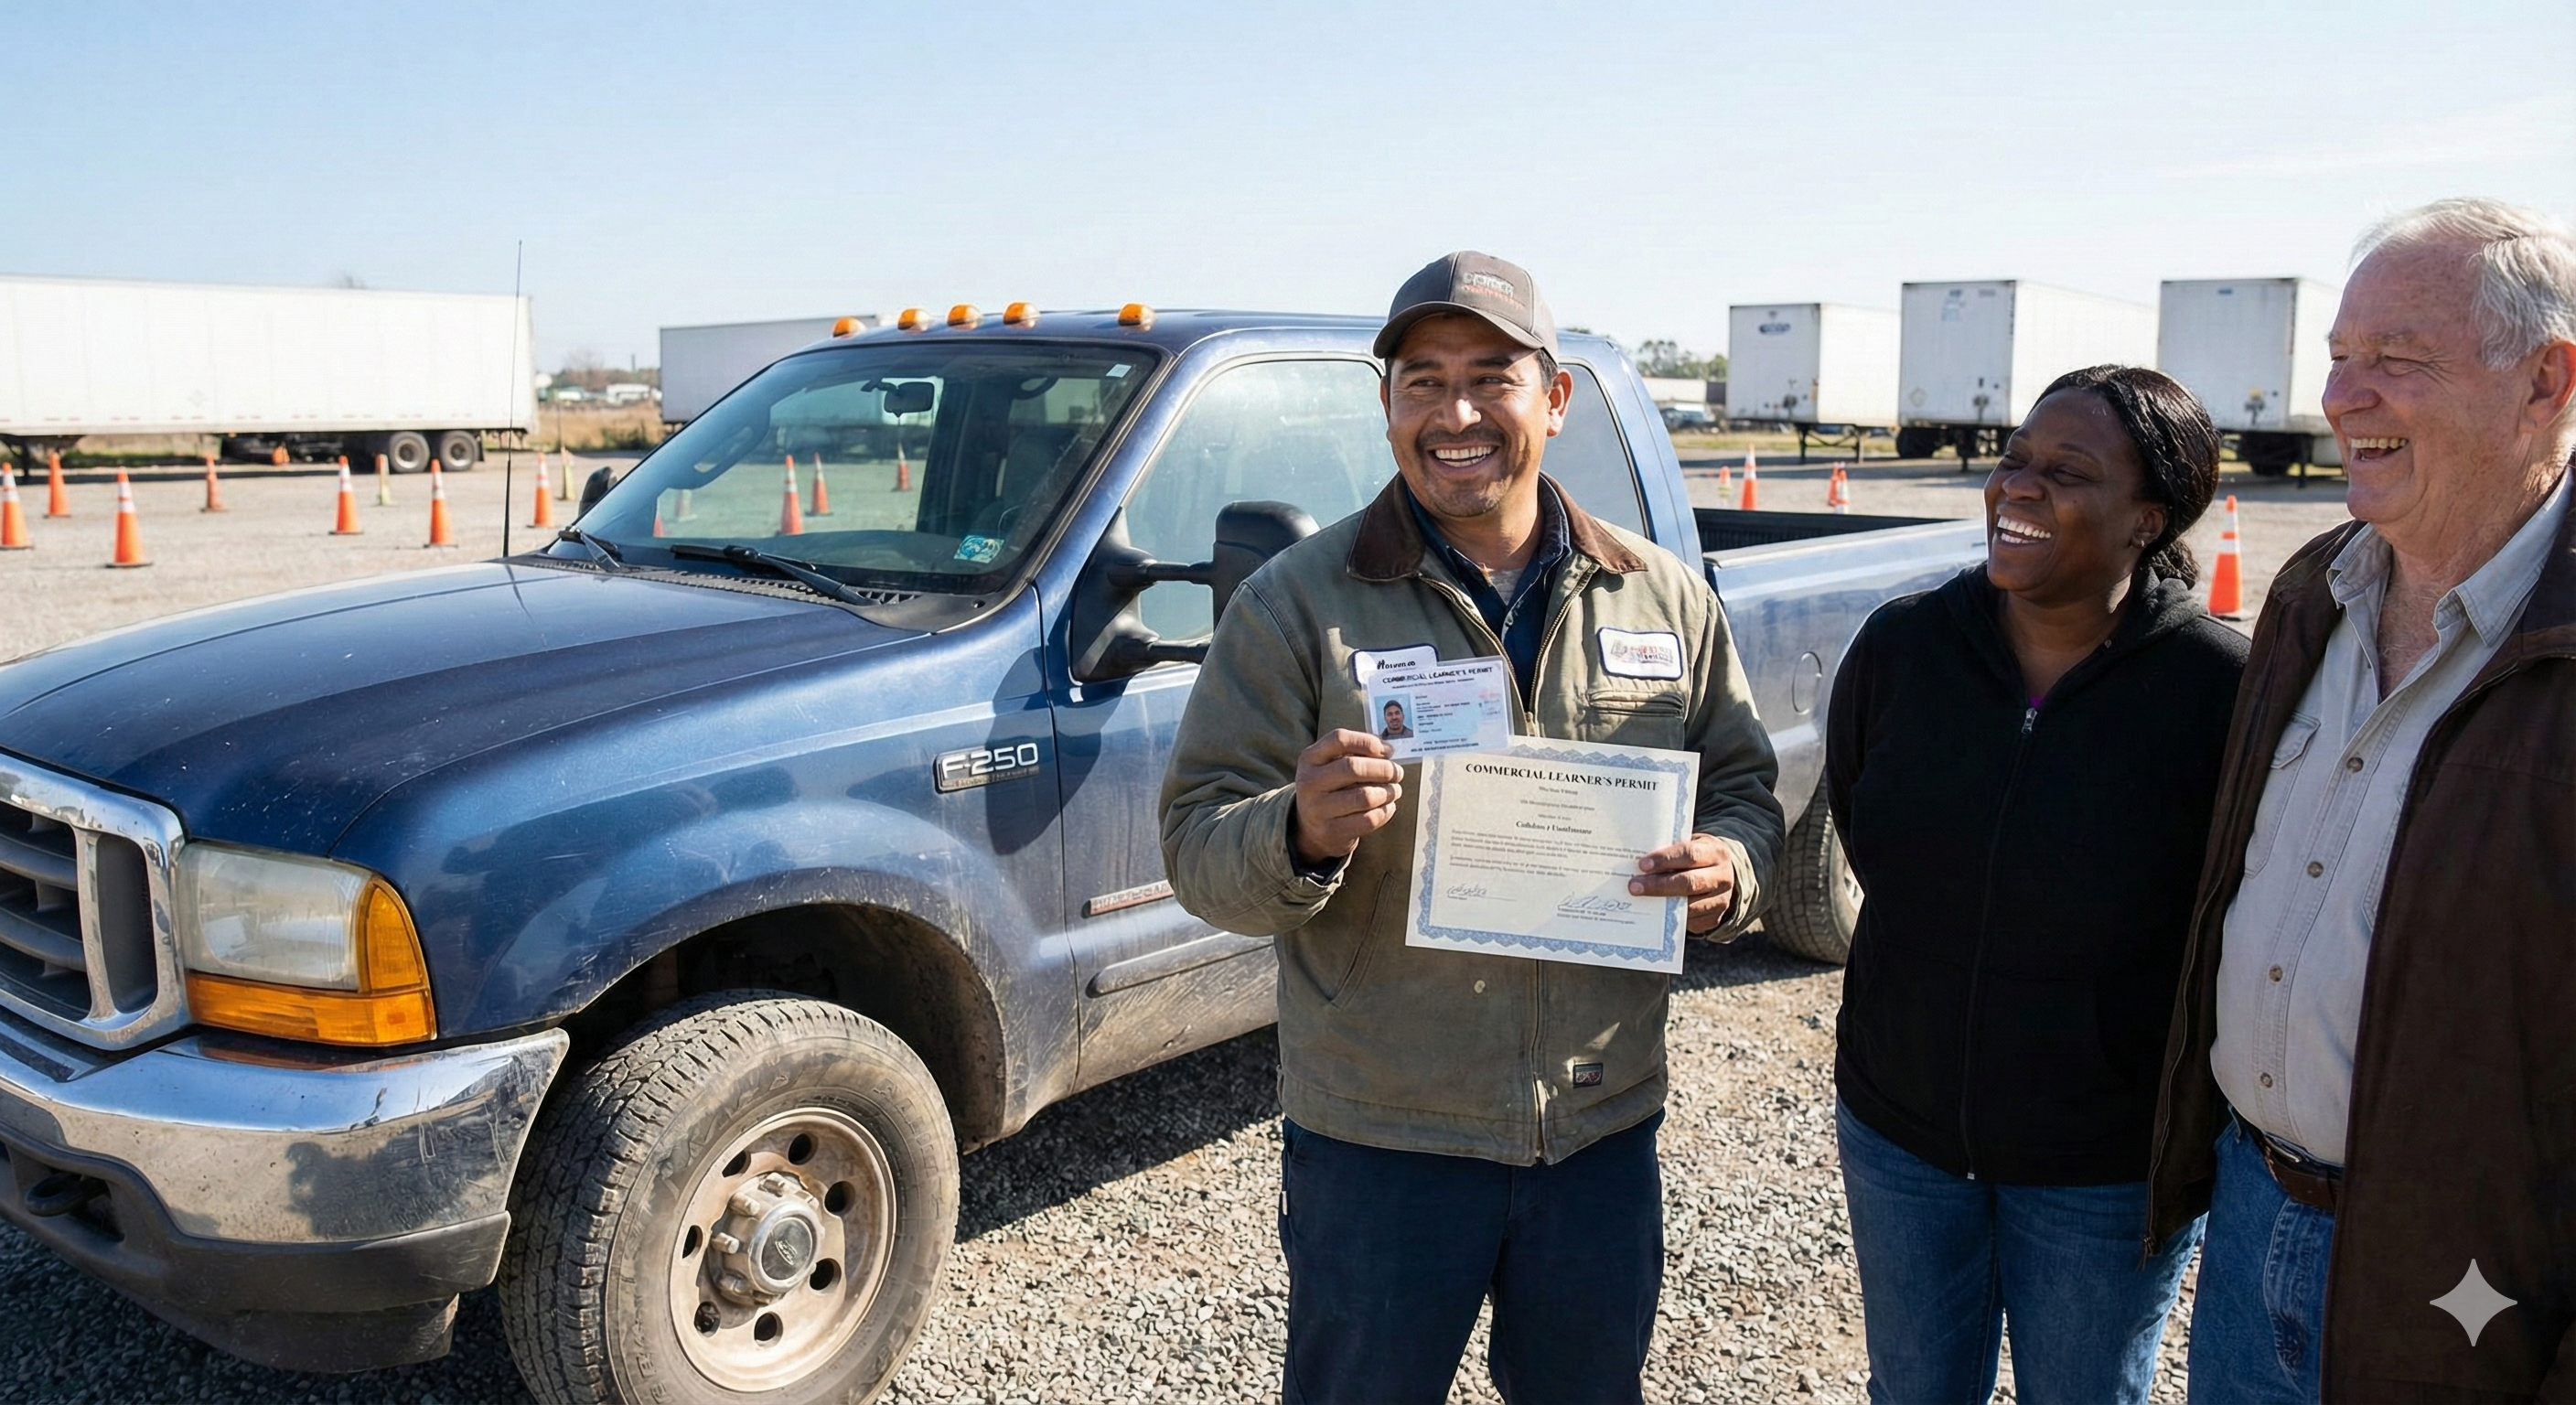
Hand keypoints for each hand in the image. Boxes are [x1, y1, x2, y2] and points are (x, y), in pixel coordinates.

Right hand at [1291, 730, 1403, 865]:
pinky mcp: (1331, 831)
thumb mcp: (1330, 766)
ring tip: (1395, 790)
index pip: (1339, 739)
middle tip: (1397, 773)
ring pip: (1365, 796)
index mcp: (1310, 758)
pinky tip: (1387, 807)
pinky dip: (1385, 811)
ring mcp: (1318, 809)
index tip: (1387, 751)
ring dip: (1389, 792)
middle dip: (1384, 769)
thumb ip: (1355, 755)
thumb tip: (1387, 752)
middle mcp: (1309, 782)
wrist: (1311, 828)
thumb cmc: (1330, 789)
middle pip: (1353, 768)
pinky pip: (1369, 819)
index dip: (1368, 742)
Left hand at [1629, 834, 1736, 933]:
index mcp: (1716, 853)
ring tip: (1638, 899)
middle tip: (1633, 886)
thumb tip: (1638, 864)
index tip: (1642, 865)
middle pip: (1689, 882)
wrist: (1721, 875)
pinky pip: (1690, 921)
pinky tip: (1652, 912)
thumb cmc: (1696, 857)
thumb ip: (1670, 851)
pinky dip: (1669, 918)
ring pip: (1689, 905)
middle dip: (1658, 885)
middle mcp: (1722, 877)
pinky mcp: (1714, 918)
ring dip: (1661, 904)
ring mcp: (1721, 900)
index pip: (1690, 855)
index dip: (1665, 859)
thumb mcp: (1690, 846)